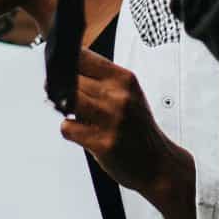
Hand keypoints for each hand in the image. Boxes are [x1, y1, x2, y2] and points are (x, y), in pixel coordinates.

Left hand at [61, 48, 194, 218]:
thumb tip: (63, 71)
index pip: (83, 57)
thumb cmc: (138, 128)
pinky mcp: (101, 142)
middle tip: (63, 96)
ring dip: (63, 107)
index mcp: (125, 79)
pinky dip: (69, 130)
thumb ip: (102, 81)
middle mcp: (119, 96)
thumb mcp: (130, 94)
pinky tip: (82, 133)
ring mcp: (111, 119)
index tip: (61, 69)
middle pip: (72, 79)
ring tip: (74, 114)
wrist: (157, 162)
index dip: (65, 62)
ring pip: (68, 101)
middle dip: (61, 87)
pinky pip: (67, 128)